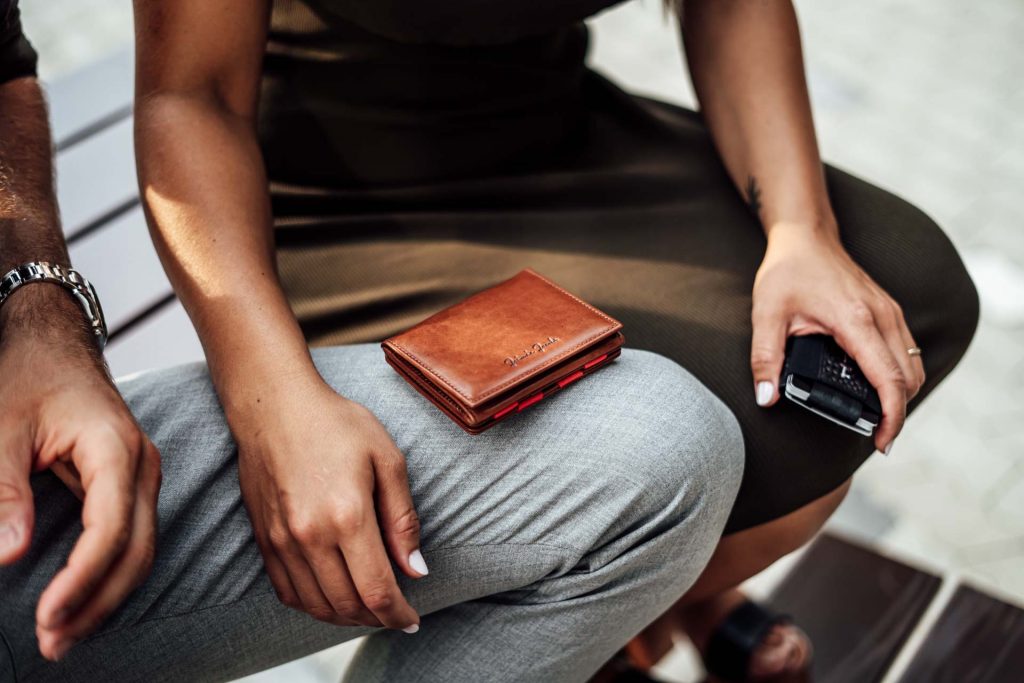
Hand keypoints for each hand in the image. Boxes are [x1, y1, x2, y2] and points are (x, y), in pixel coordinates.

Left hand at [0, 287, 160, 660]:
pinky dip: (110, 576)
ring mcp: (143, 475)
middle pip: (137, 550)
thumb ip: (5, 490)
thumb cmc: (30, 376)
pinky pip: (133, 540)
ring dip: (106, 597)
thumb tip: (10, 555)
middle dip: (97, 603)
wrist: (54, 344)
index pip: (112, 528)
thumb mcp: (2, 427)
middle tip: (51, 643)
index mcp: (115, 448)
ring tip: (63, 634)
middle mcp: (141, 466)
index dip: (82, 579)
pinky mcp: (133, 484)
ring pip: (141, 551)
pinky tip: (81, 600)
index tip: (46, 617)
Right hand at [234, 378, 424, 632]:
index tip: (412, 619)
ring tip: (369, 609)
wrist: (275, 407)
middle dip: (377, 619)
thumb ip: (403, 519)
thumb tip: (416, 569)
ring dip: (347, 618)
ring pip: (317, 605)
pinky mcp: (264, 540)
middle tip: (395, 614)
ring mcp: (282, 541)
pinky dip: (314, 606)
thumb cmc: (336, 424)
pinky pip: (288, 593)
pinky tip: (334, 597)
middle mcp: (311, 536)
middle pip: (348, 605)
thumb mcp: (387, 459)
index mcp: (348, 515)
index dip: (398, 614)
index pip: (377, 590)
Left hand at [750, 220, 925, 452]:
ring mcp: (890, 312)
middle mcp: (883, 316)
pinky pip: (906, 351)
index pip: (888, 379)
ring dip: (902, 395)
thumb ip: (765, 358)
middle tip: (876, 438)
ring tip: (877, 419)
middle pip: (909, 378)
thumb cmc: (787, 272)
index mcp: (856, 320)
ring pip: (913, 365)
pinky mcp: (889, 311)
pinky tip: (878, 389)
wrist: (805, 236)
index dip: (891, 417)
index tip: (882, 442)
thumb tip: (767, 398)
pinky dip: (900, 375)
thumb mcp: (766, 315)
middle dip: (898, 413)